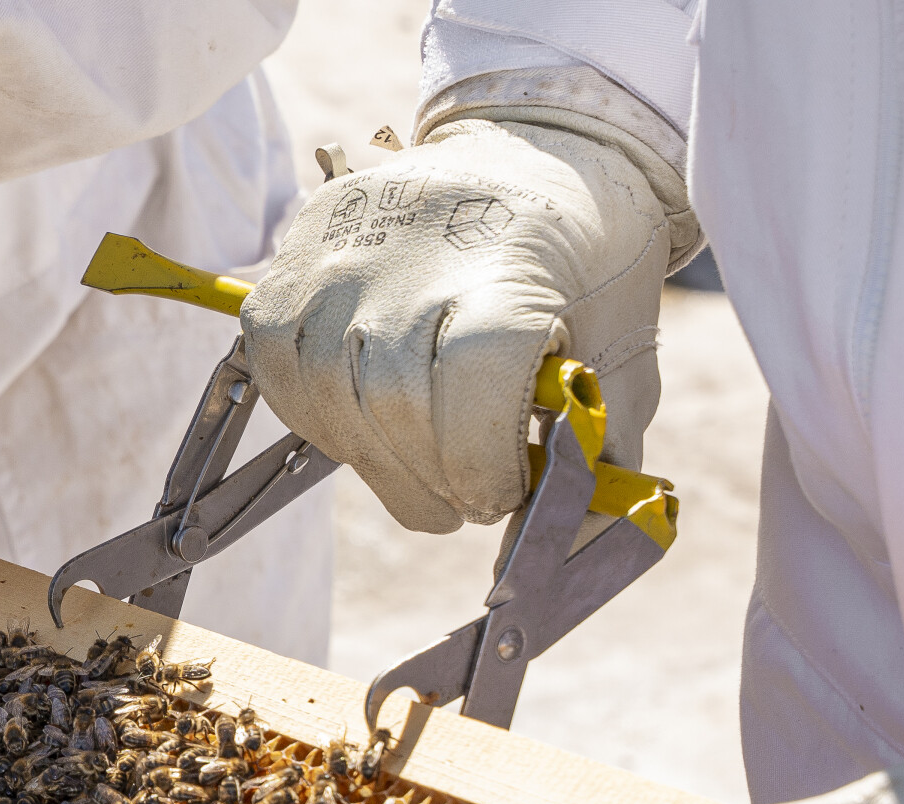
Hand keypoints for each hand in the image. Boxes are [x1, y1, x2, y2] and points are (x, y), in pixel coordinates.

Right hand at [239, 119, 673, 533]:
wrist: (546, 153)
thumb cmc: (592, 265)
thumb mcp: (625, 357)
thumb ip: (594, 458)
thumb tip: (560, 550)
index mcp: (505, 266)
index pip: (468, 386)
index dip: (483, 465)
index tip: (506, 490)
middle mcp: (406, 254)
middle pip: (390, 405)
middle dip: (432, 480)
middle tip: (467, 496)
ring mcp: (338, 254)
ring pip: (327, 399)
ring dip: (376, 462)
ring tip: (422, 465)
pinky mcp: (292, 263)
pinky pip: (277, 371)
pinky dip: (320, 419)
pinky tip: (370, 422)